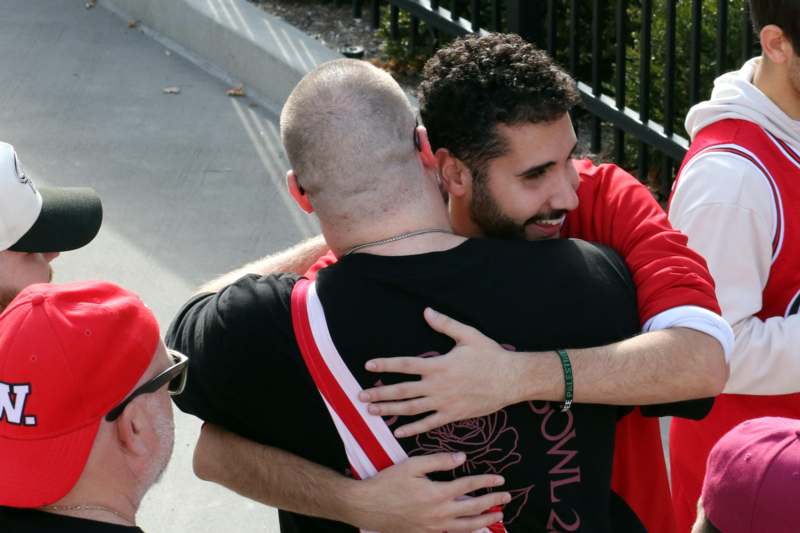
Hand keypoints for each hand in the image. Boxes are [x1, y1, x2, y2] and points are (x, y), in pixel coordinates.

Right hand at [349, 452, 509, 532]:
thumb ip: (438, 461)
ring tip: (498, 517)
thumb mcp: (412, 465)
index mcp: (437, 494)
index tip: (500, 478)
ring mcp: (433, 527)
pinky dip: (465, 532)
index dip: (487, 481)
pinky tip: (472, 529)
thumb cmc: (388, 482)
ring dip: (485, 521)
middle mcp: (439, 514)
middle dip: (493, 503)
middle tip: (506, 498)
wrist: (367, 506)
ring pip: (466, 527)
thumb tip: (461, 458)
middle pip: (474, 510)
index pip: (470, 487)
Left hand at [359, 308, 520, 437]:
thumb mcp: (468, 335)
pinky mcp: (453, 415)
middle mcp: (438, 385)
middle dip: (379, 393)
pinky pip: (429, 424)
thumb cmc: (490, 355)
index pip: (405, 365)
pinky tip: (398, 432)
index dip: (386, 365)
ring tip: (372, 412)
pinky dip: (412, 429)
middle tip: (360, 396)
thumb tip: (427, 311)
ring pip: (411, 409)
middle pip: (402, 390)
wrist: (511, 379)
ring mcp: (444, 402)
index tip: (369, 365)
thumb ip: (445, 324)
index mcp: (439, 365)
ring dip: (390, 411)